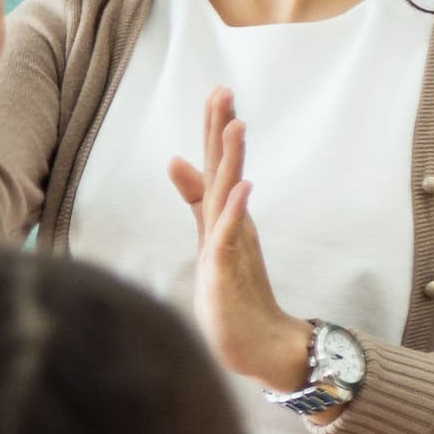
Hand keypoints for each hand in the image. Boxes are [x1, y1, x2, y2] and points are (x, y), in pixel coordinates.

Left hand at [165, 89, 314, 391]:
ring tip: (237, 125)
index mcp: (224, 214)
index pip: (217, 165)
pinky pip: (233, 236)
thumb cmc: (230, 291)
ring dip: (233, 161)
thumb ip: (195, 198)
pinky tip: (243, 187)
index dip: (214, 131)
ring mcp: (233, 244)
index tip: (217, 93)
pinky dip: (235, 211)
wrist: (256, 342)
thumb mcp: (206, 236)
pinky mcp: (230, 269)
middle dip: (222, 131)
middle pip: (225, 170)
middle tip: (224, 91)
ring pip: (231, 195)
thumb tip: (177, 159)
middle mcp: (232, 222)